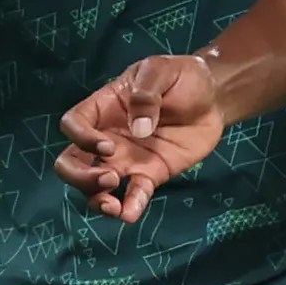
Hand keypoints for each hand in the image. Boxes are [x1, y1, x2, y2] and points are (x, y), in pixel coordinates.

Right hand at [55, 52, 226, 221]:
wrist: (213, 97)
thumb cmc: (181, 77)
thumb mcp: (160, 71)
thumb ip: (146, 94)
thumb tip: (139, 128)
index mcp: (103, 108)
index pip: (73, 125)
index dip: (81, 138)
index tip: (108, 146)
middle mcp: (108, 137)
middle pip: (72, 162)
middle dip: (80, 177)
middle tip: (108, 179)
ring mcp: (127, 159)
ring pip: (95, 187)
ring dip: (97, 199)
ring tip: (114, 207)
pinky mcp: (150, 175)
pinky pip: (133, 195)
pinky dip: (130, 206)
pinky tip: (131, 213)